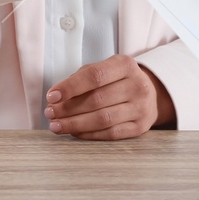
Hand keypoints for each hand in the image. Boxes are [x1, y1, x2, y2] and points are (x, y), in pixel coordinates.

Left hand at [44, 54, 175, 138]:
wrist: (149, 94)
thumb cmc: (117, 81)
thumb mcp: (104, 70)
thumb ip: (81, 79)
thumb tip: (56, 99)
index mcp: (126, 65)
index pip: (95, 75)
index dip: (71, 87)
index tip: (51, 96)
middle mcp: (137, 85)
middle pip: (97, 100)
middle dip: (68, 108)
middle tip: (50, 113)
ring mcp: (141, 107)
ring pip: (103, 119)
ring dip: (75, 124)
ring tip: (56, 126)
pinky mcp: (140, 127)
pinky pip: (110, 134)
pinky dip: (89, 134)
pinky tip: (74, 132)